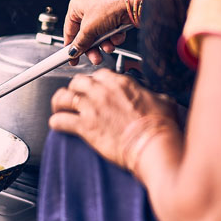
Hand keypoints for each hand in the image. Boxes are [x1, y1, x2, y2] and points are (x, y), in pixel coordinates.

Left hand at [49, 69, 177, 168]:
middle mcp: (102, 92)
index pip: (99, 74)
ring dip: (60, 103)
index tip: (95, 89)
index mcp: (121, 83)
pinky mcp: (84, 127)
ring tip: (59, 108)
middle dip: (75, 89)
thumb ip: (153, 95)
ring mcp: (91, 108)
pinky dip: (56, 123)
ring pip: (63, 97)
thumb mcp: (163, 101)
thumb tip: (155, 98)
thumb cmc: (160, 127)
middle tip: (75, 97)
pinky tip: (57, 125)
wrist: (152, 146)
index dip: (94, 82)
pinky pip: (60, 120)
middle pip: (77, 81)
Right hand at [64, 0, 132, 64]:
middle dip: (91, 48)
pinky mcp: (114, 17)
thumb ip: (80, 42)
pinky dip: (113, 38)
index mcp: (77, 5)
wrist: (132, 3)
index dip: (70, 45)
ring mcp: (102, 13)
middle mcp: (89, 8)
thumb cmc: (110, 5)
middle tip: (94, 58)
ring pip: (99, 36)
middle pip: (86, 35)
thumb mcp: (89, 28)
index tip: (70, 57)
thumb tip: (73, 51)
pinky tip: (116, 38)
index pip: (69, 29)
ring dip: (104, 45)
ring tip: (108, 48)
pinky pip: (110, 33)